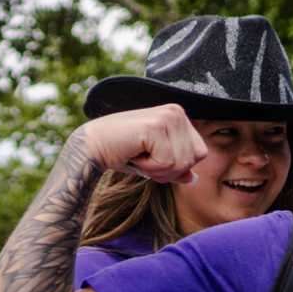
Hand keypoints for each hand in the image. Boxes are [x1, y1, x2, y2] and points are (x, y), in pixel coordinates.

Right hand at [78, 105, 206, 184]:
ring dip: (157, 170)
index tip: (152, 158)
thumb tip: (194, 179)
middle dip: (169, 170)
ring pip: (181, 163)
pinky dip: (148, 168)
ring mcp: (167, 117)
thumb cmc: (121, 153)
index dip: (177, 166)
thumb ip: (175, 167)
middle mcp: (176, 112)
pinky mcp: (156, 126)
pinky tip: (134, 154)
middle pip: (194, 159)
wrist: (92, 148)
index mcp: (179, 116)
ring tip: (138, 155)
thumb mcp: (154, 161)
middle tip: (144, 159)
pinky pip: (167, 163)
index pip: (200, 153)